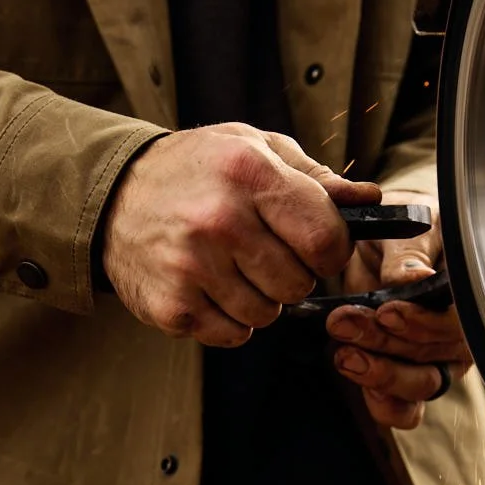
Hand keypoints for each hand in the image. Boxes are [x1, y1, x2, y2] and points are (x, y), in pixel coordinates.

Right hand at [100, 123, 382, 346]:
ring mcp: (191, 267)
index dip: (331, 250)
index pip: (325, 238)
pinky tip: (211, 288)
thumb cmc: (196, 170)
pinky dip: (230, 320)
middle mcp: (219, 220)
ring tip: (232, 268)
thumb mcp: (254, 149)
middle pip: (298, 283)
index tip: (316, 247)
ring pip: (268, 315)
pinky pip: (232, 335)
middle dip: (292, 274)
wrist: (114, 195)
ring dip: (260, 299)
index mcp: (249, 173)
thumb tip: (371, 202)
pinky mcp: (171, 306)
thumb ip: (316, 179)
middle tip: (263, 253)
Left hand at [324, 191, 470, 429]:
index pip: (459, 322)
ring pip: (420, 386)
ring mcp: (438, 362)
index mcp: (473, 293)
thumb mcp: (406, 230)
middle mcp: (462, 334)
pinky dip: (382, 403)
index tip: (387, 311)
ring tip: (343, 353)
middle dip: (385, 343)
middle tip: (344, 322)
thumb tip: (416, 279)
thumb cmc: (405, 230)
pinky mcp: (409, 382)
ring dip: (379, 374)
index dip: (424, 323)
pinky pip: (405, 409)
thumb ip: (408, 255)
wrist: (382, 242)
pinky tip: (356, 376)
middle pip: (433, 356)